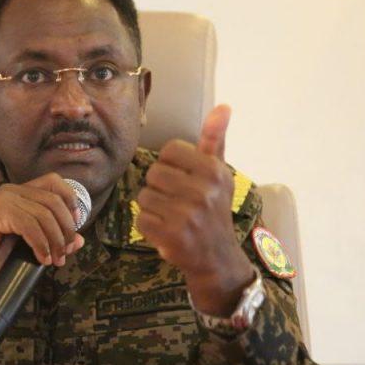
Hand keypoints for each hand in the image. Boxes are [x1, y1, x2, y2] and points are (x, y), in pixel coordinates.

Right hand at [0, 172, 85, 303]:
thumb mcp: (28, 247)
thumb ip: (52, 241)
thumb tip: (80, 241)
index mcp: (21, 192)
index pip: (55, 182)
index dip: (71, 201)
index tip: (76, 226)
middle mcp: (14, 190)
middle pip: (54, 201)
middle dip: (66, 229)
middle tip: (65, 252)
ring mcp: (5, 199)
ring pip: (45, 215)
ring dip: (55, 241)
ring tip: (54, 260)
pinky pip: (30, 225)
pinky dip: (40, 244)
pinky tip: (42, 258)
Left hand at [135, 104, 253, 315]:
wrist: (217, 257)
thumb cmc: (213, 210)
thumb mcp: (219, 174)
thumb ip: (215, 140)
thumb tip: (223, 106)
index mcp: (214, 171)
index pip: (169, 151)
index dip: (169, 165)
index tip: (182, 180)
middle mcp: (204, 191)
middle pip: (153, 173)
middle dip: (158, 188)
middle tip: (175, 202)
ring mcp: (188, 215)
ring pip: (144, 196)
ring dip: (152, 208)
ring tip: (171, 217)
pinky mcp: (173, 236)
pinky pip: (140, 218)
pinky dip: (148, 226)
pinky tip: (165, 230)